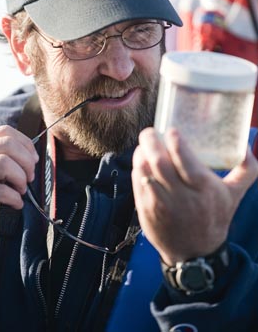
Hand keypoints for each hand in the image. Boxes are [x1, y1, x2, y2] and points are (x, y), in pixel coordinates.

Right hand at [0, 125, 38, 238]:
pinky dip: (15, 198)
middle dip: (26, 160)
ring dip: (20, 178)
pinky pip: (1, 191)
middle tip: (30, 176)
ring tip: (21, 189)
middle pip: (7, 144)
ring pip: (4, 163)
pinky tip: (16, 204)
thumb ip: (0, 159)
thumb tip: (31, 157)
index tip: (34, 158)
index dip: (25, 143)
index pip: (4, 131)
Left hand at [132, 127, 257, 264]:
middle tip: (151, 132)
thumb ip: (245, 171)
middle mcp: (182, 198)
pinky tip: (141, 160)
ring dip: (141, 154)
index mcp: (204, 190)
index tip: (172, 130)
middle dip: (151, 142)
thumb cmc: (214, 217)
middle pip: (160, 164)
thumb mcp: (234, 195)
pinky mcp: (146, 211)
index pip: (186, 162)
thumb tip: (248, 147)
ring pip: (145, 172)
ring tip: (144, 145)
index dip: (176, 143)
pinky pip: (137, 183)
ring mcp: (161, 205)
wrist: (195, 254)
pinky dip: (137, 168)